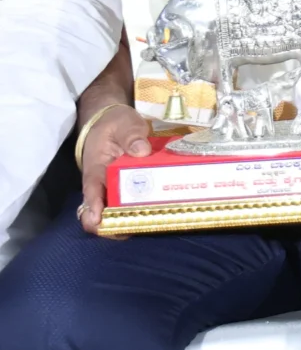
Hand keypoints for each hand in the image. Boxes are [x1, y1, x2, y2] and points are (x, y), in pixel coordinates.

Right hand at [74, 104, 155, 235]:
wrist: (113, 121)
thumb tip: (142, 151)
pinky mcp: (127, 188)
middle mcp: (103, 185)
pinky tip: (160, 213)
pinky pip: (131, 203)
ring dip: (130, 220)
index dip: (93, 209)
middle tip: (136, 227)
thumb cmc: (115, 124)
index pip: (91, 193)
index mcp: (96, 170)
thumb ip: (131, 135)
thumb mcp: (123, 124)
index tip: (99, 221)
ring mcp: (115, 188)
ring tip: (152, 223)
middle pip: (102, 211)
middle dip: (115, 223)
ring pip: (117, 211)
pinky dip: (141, 211)